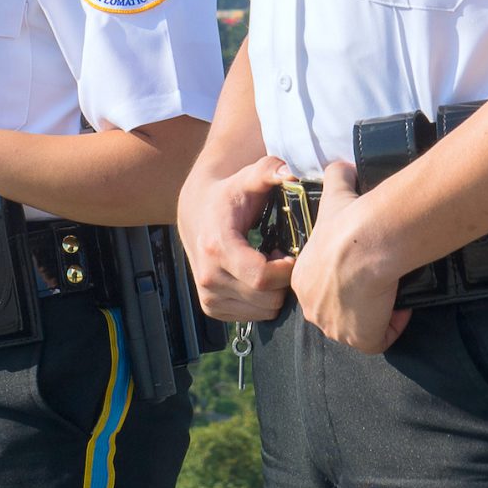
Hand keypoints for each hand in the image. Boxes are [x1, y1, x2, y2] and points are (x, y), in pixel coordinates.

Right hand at [179, 153, 296, 322]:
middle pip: (266, 298)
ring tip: (267, 264)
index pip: (262, 278)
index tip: (289, 252)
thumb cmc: (231, 194)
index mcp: (217, 247)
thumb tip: (290, 172)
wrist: (197, 212)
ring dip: (274, 291)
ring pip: (263, 311)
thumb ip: (270, 170)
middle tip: (279, 255)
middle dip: (283, 280)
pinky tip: (256, 276)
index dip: (285, 270)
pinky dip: (262, 300)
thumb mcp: (249, 177)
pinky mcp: (210, 308)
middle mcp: (208, 277)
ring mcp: (208, 295)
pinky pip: (253, 317)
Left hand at [287, 162, 409, 352]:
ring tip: (392, 291)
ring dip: (375, 314)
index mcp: (302, 278)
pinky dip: (393, 325)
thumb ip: (335, 179)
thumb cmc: (347, 220)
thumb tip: (343, 167)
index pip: (321, 285)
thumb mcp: (335, 194)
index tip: (363, 265)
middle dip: (357, 300)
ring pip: (357, 327)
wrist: (364, 242)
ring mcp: (336, 327)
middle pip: (336, 310)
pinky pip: (379, 339)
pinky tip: (402, 305)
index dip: (344, 277)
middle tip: (378, 281)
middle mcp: (313, 308)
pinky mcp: (361, 339)